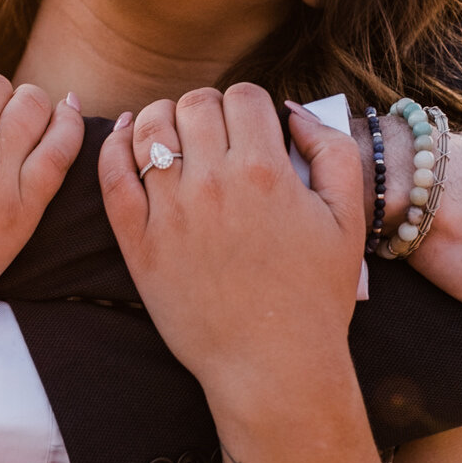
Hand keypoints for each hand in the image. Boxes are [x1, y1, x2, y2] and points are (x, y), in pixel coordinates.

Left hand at [97, 85, 362, 396]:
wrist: (273, 366)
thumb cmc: (316, 298)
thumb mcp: (349, 220)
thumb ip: (332, 151)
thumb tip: (296, 112)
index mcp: (267, 172)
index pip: (245, 96)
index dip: (250, 105)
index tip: (251, 127)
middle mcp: (214, 184)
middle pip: (196, 104)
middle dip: (208, 109)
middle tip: (215, 134)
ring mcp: (170, 212)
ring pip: (150, 129)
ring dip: (162, 119)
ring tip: (174, 134)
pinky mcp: (140, 243)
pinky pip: (112, 175)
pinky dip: (115, 146)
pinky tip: (128, 139)